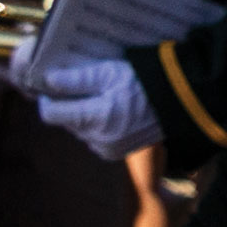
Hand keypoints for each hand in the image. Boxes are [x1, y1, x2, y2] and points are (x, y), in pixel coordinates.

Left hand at [20, 50, 154, 158]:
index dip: (47, 100)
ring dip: (82, 117)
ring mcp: (107, 149)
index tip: (52, 87)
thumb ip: (77, 79)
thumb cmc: (144, 82)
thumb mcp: (111, 72)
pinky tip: (111, 112)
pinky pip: (94, 139)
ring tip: (100, 99)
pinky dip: (96, 126)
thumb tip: (49, 81)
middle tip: (80, 88)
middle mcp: (98, 139)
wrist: (180, 103)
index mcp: (96, 118)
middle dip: (68, 106)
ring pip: (80, 131)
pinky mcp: (115, 153)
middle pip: (66, 122)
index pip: (51, 114)